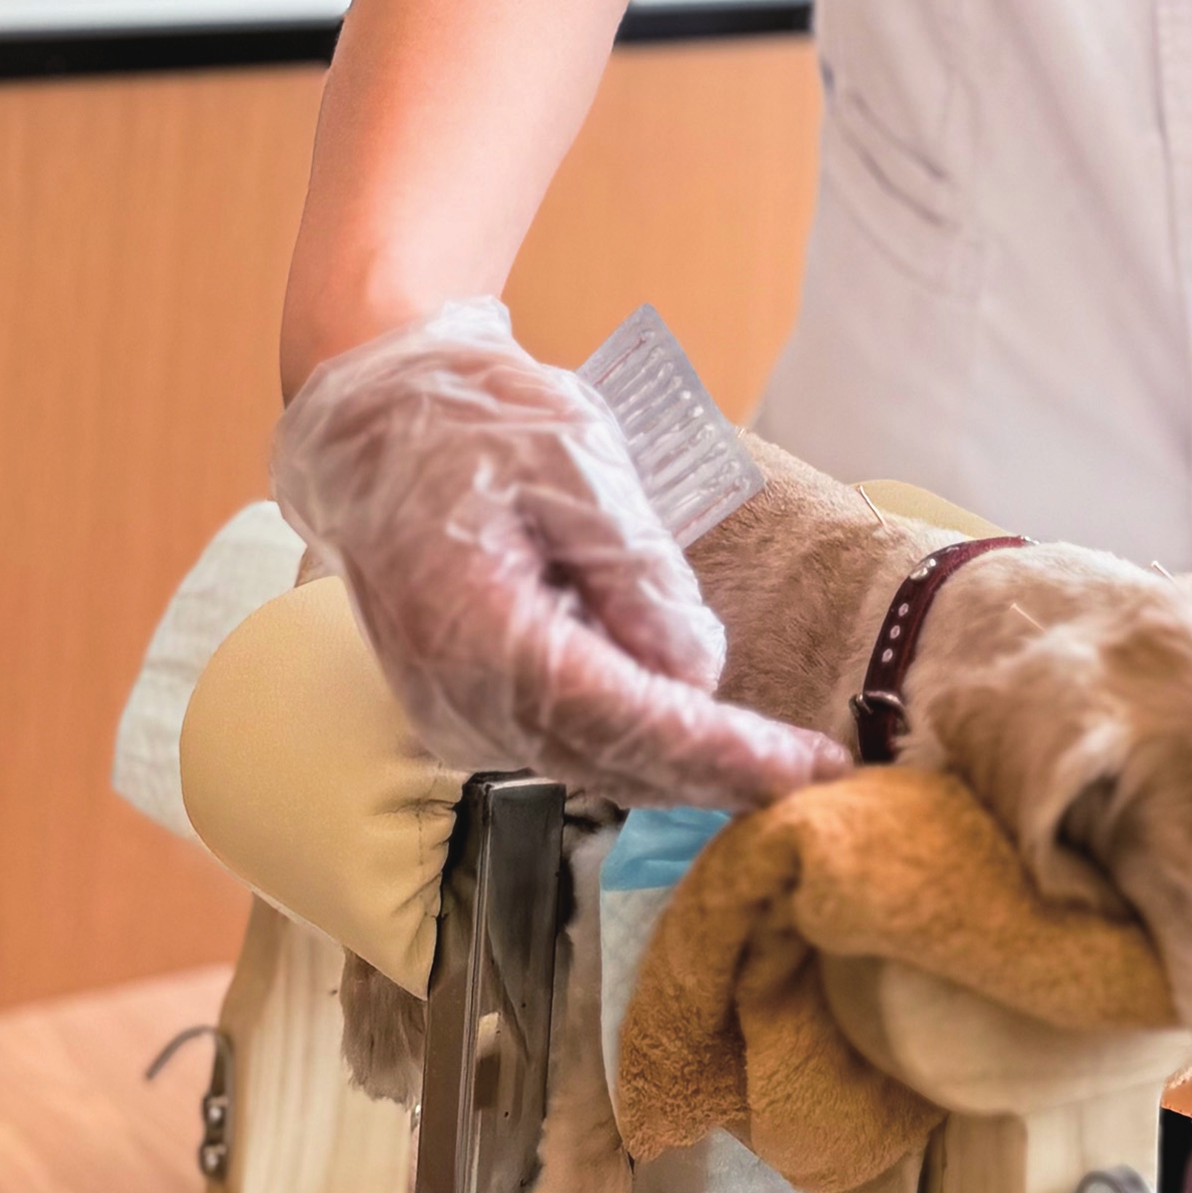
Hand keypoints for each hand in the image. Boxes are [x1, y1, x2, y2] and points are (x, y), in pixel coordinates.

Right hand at [270, 298, 848, 808]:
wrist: (373, 422)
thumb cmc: (475, 419)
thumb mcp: (570, 452)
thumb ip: (632, 563)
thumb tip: (695, 667)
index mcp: (481, 628)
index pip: (622, 716)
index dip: (721, 751)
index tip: (808, 769)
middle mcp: (457, 695)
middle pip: (612, 761)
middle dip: (719, 773)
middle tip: (817, 773)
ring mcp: (452, 713)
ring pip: (591, 761)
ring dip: (680, 762)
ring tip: (774, 756)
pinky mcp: (461, 710)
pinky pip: (562, 740)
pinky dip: (632, 738)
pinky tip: (695, 722)